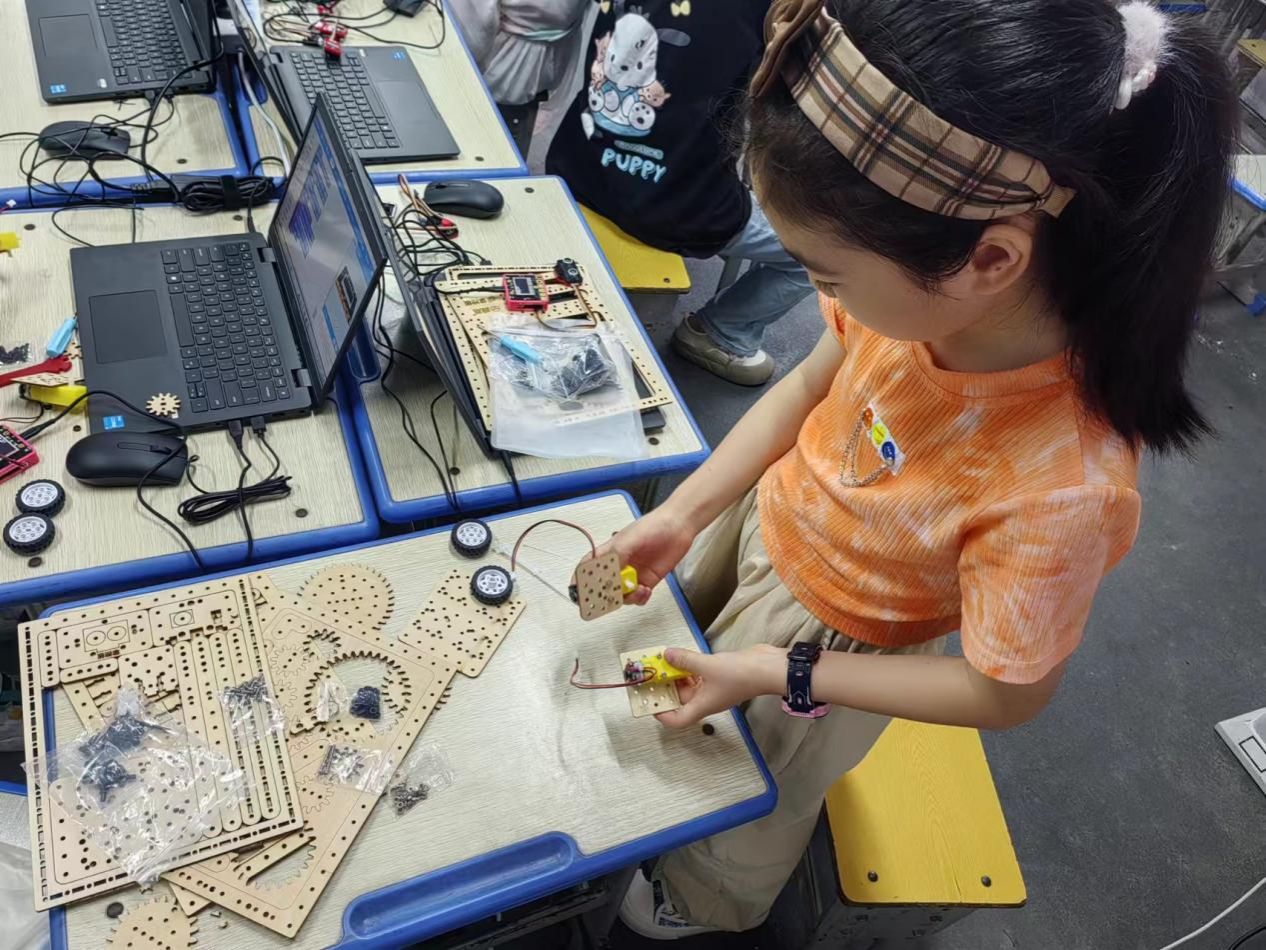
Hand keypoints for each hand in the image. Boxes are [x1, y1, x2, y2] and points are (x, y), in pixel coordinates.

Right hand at [590, 507, 696, 604]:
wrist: (679, 528)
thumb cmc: (653, 526)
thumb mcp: (630, 539)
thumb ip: (617, 556)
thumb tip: (606, 573)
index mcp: (608, 552)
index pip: (588, 568)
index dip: (580, 581)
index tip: (579, 592)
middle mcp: (618, 565)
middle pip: (602, 586)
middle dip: (603, 594)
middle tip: (610, 597)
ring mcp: (632, 575)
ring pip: (620, 595)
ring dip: (626, 597)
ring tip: (637, 589)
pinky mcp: (646, 582)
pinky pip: (637, 597)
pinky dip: (639, 598)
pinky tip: (645, 589)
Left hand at [654, 645, 786, 727]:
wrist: (768, 668)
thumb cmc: (739, 675)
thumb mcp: (707, 666)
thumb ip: (685, 660)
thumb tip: (666, 655)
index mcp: (702, 706)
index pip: (677, 720)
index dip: (662, 715)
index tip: (650, 701)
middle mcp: (706, 700)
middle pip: (680, 700)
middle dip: (666, 687)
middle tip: (653, 672)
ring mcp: (713, 688)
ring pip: (689, 686)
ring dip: (677, 675)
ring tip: (664, 661)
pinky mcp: (719, 676)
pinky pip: (699, 675)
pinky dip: (689, 668)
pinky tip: (682, 656)